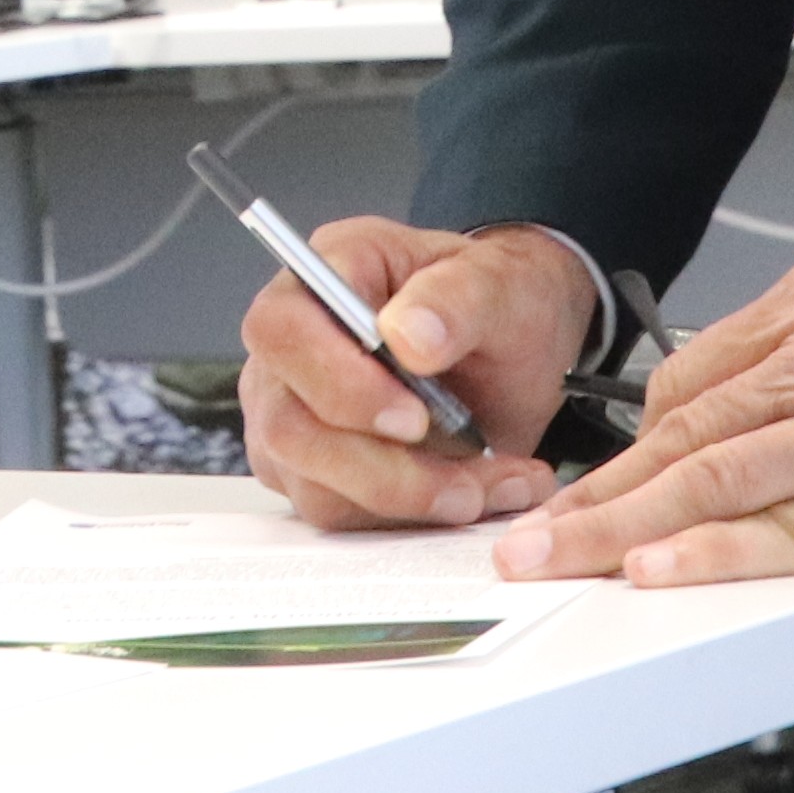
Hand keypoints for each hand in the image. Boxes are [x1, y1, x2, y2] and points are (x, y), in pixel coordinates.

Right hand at [240, 218, 596, 532]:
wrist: (511, 356)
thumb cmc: (493, 302)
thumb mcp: (498, 283)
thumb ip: (455, 299)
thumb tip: (406, 337)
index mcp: (325, 274)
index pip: (282, 329)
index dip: (336, 381)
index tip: (414, 418)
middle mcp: (290, 349)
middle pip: (288, 427)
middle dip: (381, 467)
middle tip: (465, 477)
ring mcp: (292, 416)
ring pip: (316, 487)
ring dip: (413, 500)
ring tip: (493, 483)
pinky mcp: (313, 474)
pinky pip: (345, 517)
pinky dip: (416, 518)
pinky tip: (477, 494)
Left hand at [498, 207, 793, 587]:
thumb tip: (772, 377)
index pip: (689, 382)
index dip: (635, 441)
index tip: (600, 480)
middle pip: (678, 435)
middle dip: (598, 494)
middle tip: (532, 536)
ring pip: (711, 481)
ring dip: (624, 531)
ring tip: (563, 566)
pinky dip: (720, 553)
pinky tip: (664, 572)